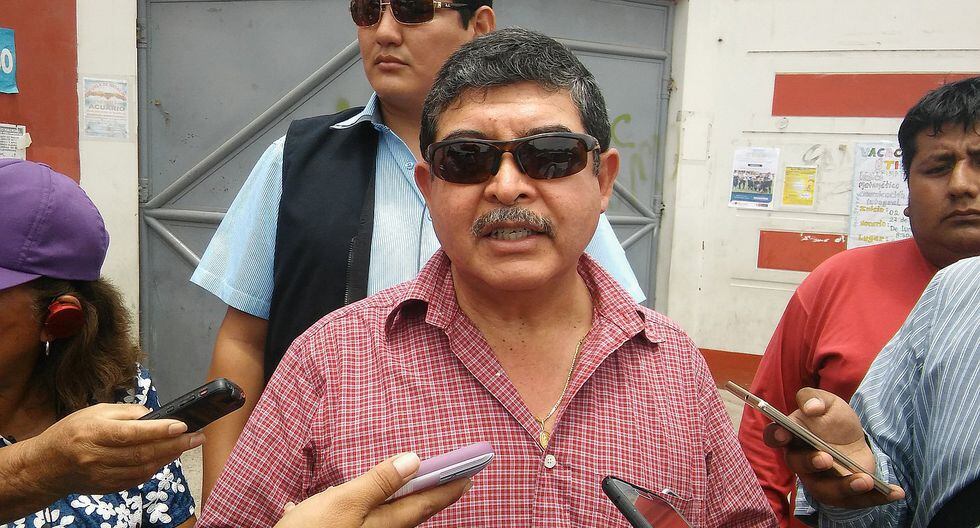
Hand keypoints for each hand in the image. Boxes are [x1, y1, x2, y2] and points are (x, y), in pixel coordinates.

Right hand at [29, 403, 203, 495]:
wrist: (46, 465)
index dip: (160, 430)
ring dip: (169, 457)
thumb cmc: (72, 432)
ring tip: (185, 445)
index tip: (183, 425)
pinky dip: (155, 468)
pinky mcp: (106, 488)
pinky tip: (165, 457)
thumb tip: (155, 415)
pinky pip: (137, 479)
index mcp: (94, 433)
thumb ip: (127, 413)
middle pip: (143, 453)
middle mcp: (97, 456)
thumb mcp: (95, 412)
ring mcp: (102, 475)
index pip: (132, 433)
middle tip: (197, 437)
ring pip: (144, 468)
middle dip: (176, 445)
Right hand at [274, 452, 470, 527]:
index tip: (472, 472)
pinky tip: (354, 498)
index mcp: (386, 523)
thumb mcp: (343, 502)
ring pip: (390, 516)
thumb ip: (379, 481)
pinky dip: (369, 505)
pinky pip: (366, 520)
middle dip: (431, 492)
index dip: (451, 486)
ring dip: (402, 498)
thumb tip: (415, 460)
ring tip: (415, 484)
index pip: (428, 501)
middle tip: (452, 477)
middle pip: (412, 510)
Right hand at [762, 388, 904, 508]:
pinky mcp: (843, 494)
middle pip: (799, 465)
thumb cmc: (833, 420)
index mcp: (792, 436)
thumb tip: (812, 409)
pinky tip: (896, 492)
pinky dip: (877, 498)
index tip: (785, 434)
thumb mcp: (828, 402)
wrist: (853, 439)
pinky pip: (858, 500)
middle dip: (811, 463)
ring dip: (844, 487)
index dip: (777, 435)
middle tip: (826, 458)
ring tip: (865, 480)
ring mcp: (821, 481)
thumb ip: (814, 398)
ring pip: (826, 490)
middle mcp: (801, 462)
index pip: (775, 436)